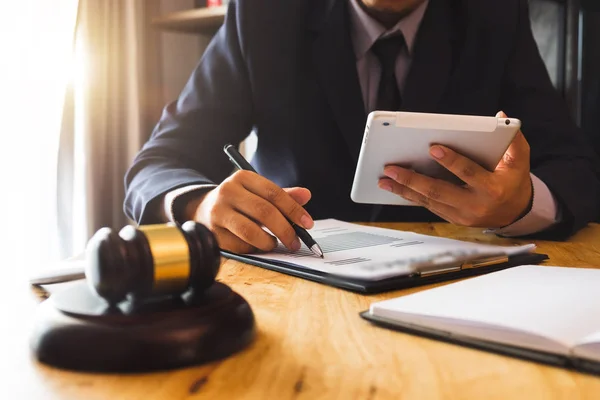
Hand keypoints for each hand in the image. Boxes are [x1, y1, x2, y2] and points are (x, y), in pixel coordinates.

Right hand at [184, 170, 313, 253]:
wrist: (203, 210)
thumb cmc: (239, 202)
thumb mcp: (259, 193)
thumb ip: (283, 195)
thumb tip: (306, 195)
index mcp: (243, 177)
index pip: (274, 193)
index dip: (294, 209)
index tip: (308, 224)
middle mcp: (228, 191)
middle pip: (264, 212)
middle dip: (285, 230)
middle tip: (296, 242)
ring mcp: (218, 212)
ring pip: (250, 231)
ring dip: (268, 242)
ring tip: (274, 243)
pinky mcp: (212, 232)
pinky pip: (240, 246)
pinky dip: (254, 249)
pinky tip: (257, 245)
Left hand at [377, 111, 532, 227]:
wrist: (516, 212)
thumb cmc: (514, 179)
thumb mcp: (520, 159)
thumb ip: (514, 138)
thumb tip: (501, 114)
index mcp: (492, 188)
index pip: (468, 173)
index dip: (451, 161)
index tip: (432, 147)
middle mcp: (475, 205)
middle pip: (439, 192)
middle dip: (412, 179)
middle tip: (391, 167)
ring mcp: (462, 215)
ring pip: (428, 202)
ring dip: (404, 190)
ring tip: (384, 179)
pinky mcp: (452, 219)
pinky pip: (428, 207)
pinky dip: (410, 197)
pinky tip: (395, 187)